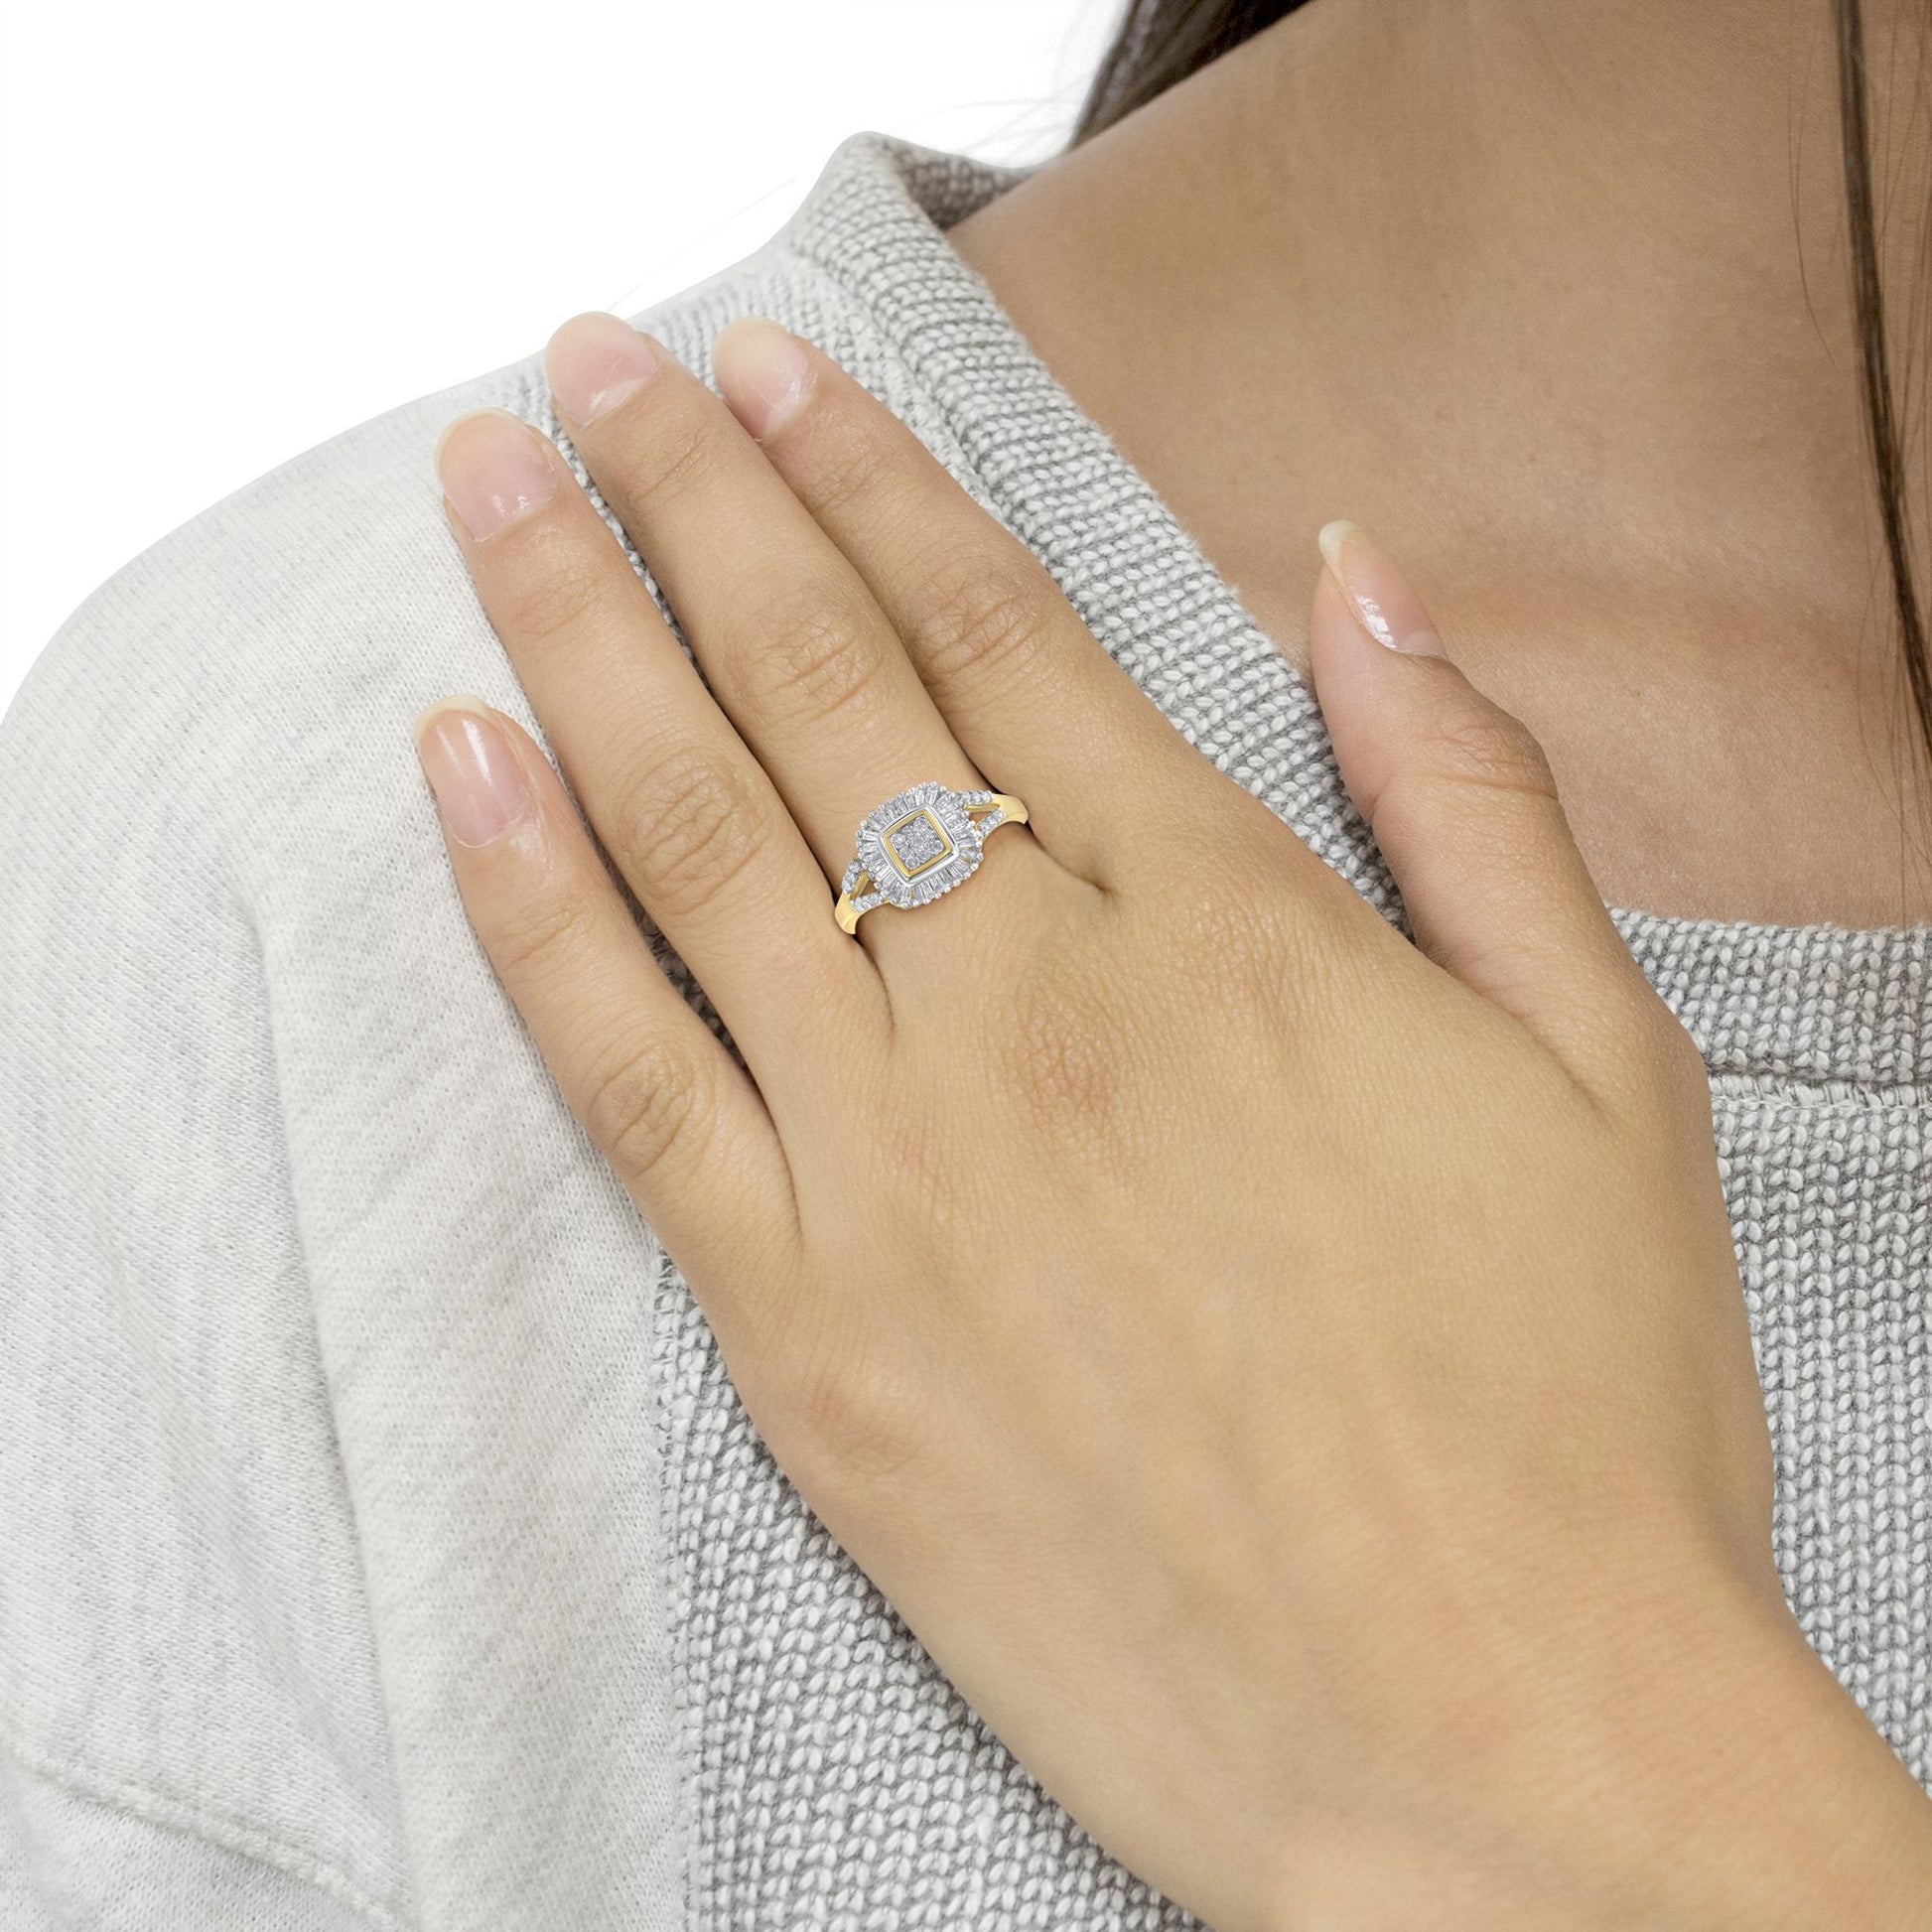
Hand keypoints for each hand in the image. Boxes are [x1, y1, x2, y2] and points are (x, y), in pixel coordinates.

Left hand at [415, 311, 1931, 1929]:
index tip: (762, 365)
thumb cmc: (1581, 1418)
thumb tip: (1360, 571)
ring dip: (575, 634)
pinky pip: (632, 1080)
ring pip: (695, 836)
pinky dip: (528, 909)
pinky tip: (453, 765)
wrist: (1500, 1754)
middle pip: (816, 686)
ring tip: (488, 490)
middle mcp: (1038, 1008)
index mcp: (1228, 923)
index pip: (994, 629)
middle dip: (687, 497)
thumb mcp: (1605, 1063)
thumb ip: (1469, 792)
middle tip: (582, 364)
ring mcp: (902, 1171)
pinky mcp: (812, 1339)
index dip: (865, 472)